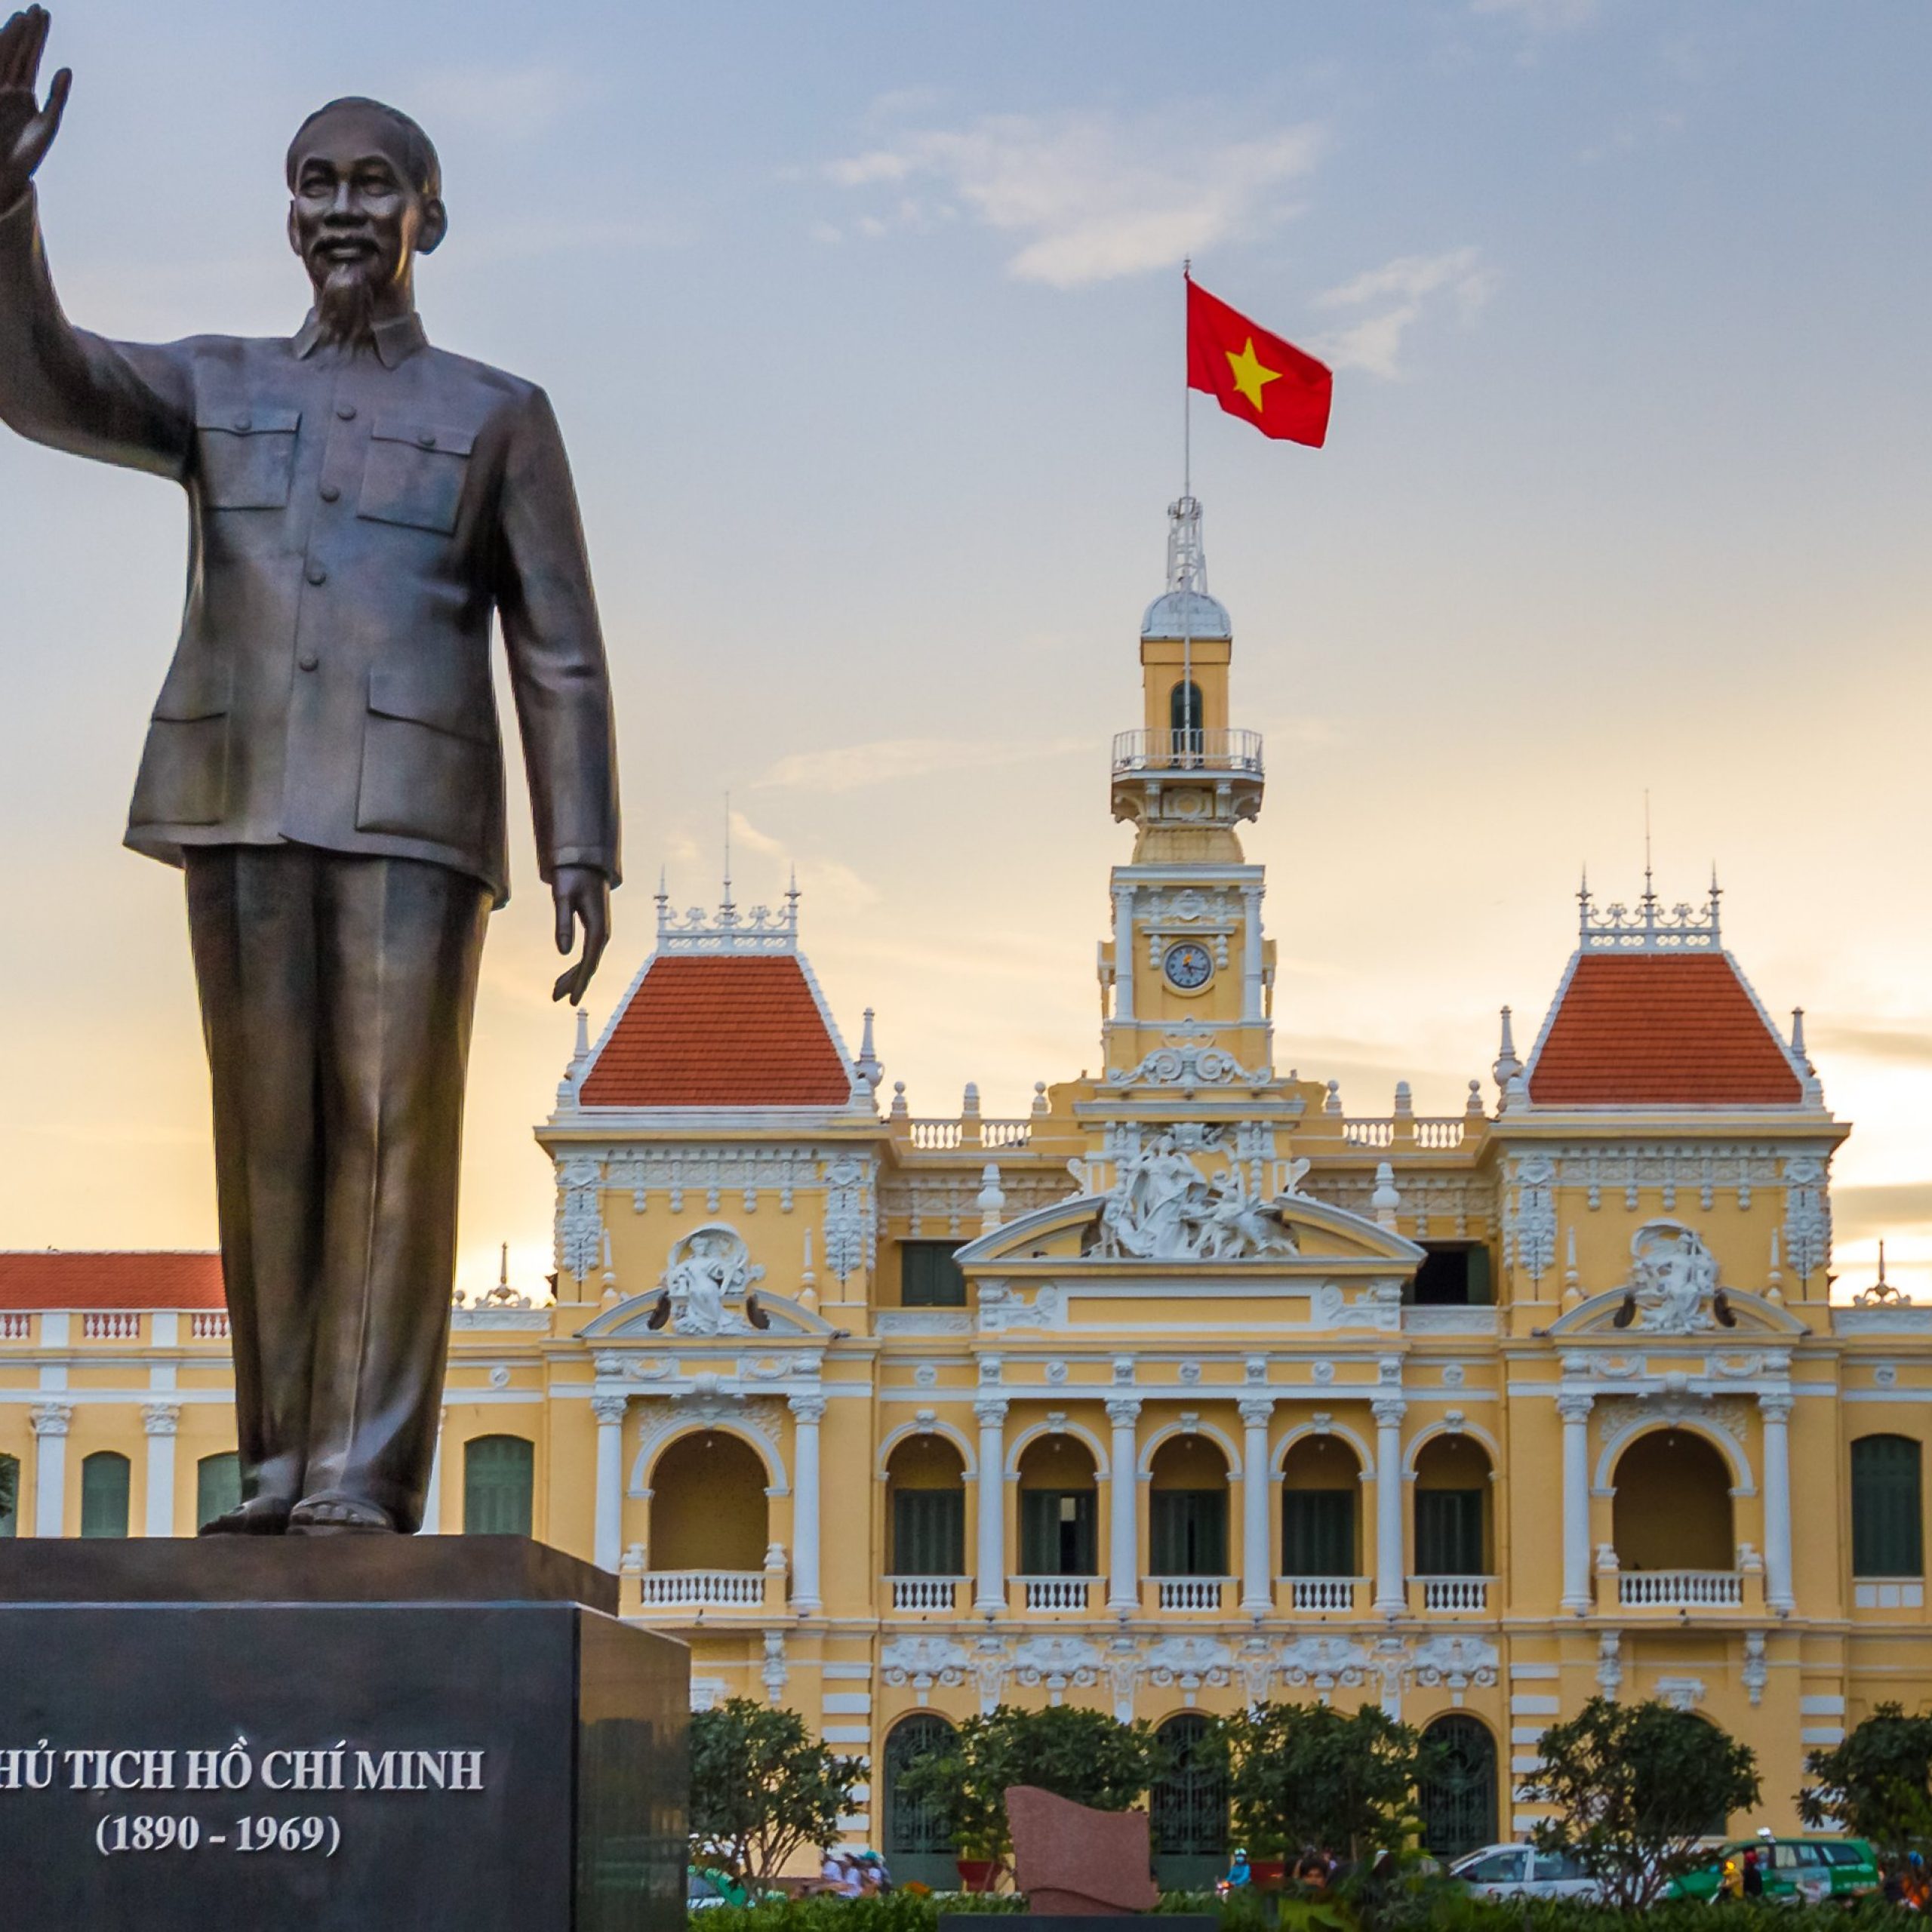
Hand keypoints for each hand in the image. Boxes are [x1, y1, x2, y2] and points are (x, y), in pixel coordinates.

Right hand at [0, 8, 68, 212]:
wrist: (5, 173)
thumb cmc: (27, 154)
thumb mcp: (48, 124)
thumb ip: (58, 96)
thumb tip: (66, 68)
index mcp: (25, 94)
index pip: (32, 59)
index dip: (37, 38)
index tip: (44, 15)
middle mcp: (10, 87)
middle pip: (21, 52)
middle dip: (29, 30)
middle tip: (38, 8)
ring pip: (9, 55)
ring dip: (17, 35)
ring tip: (26, 15)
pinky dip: (4, 48)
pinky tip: (11, 34)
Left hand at [550, 864, 610, 1005]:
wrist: (583, 861)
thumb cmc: (571, 876)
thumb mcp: (561, 897)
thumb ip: (563, 924)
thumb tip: (563, 954)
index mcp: (598, 928)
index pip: (589, 961)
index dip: (580, 982)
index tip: (572, 1001)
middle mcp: (603, 932)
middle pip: (589, 965)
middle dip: (574, 983)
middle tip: (556, 999)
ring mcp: (600, 931)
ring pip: (588, 961)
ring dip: (574, 977)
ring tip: (556, 992)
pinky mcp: (595, 928)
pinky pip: (587, 953)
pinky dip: (576, 966)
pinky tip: (566, 975)